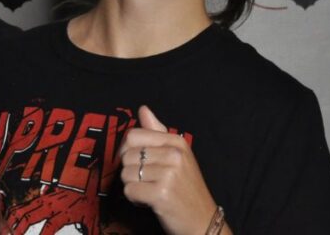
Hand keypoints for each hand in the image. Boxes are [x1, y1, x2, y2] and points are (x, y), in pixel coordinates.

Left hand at [120, 105, 222, 234]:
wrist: (203, 221)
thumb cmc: (186, 189)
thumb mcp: (178, 155)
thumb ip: (158, 132)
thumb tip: (143, 109)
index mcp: (177, 142)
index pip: (134, 135)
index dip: (128, 150)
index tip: (138, 162)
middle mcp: (174, 155)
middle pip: (127, 155)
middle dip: (131, 171)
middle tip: (148, 181)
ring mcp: (168, 174)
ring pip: (126, 174)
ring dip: (133, 186)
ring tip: (150, 191)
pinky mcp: (160, 194)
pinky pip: (129, 191)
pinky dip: (135, 199)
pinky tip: (149, 201)